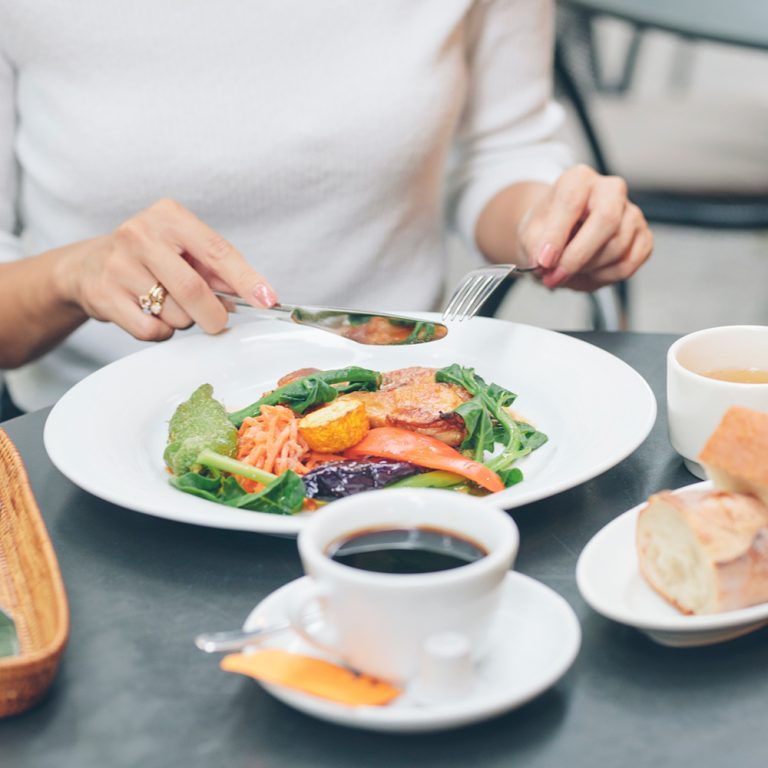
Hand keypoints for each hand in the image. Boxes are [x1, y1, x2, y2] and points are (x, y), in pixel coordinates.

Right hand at [61, 199, 276, 340]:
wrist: (87, 267)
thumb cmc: (150, 258)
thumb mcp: (183, 251)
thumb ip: (217, 270)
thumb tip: (255, 295)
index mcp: (169, 216)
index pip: (217, 251)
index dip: (246, 279)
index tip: (267, 299)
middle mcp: (141, 234)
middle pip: (195, 289)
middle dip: (214, 314)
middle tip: (217, 321)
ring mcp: (119, 264)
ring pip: (175, 314)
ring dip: (183, 321)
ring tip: (168, 304)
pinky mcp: (105, 295)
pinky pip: (151, 330)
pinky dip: (161, 332)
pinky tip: (150, 314)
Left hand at [517, 164, 652, 291]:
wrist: (560, 236)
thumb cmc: (548, 229)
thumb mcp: (531, 233)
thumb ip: (536, 246)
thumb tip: (546, 263)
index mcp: (579, 179)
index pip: (572, 202)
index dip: (557, 236)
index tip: (544, 261)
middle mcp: (611, 189)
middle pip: (607, 221)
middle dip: (578, 256)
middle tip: (555, 276)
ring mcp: (632, 213)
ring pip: (617, 247)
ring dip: (588, 269)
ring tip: (569, 271)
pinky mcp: (643, 237)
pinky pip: (629, 264)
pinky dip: (605, 277)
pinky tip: (589, 272)